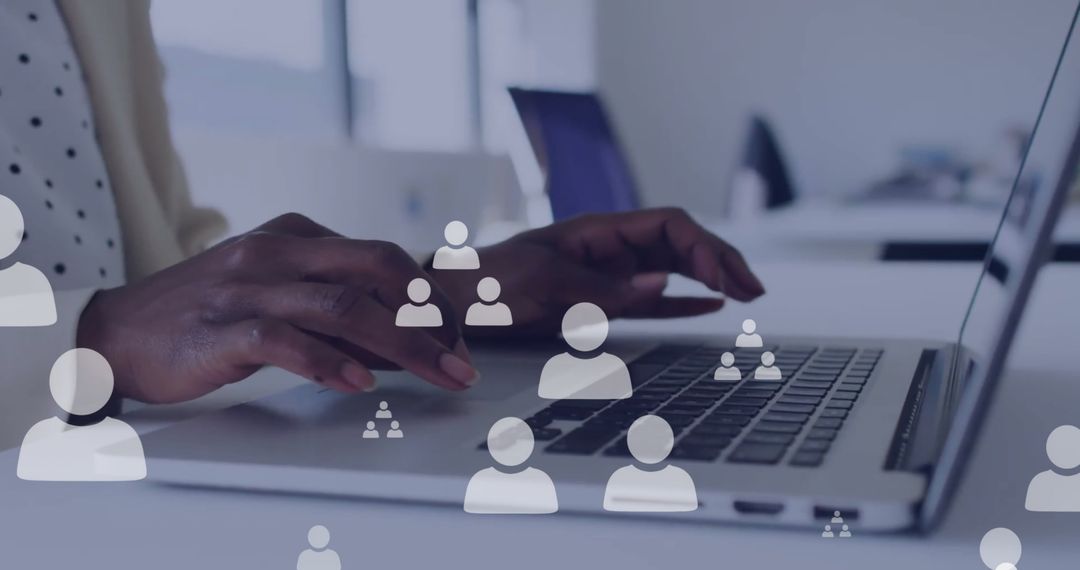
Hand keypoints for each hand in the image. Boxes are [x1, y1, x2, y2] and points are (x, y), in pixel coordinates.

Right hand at [77, 214, 476, 403]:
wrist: (120, 331)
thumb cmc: (210, 313)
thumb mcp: (278, 288)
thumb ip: (334, 299)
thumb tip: (407, 337)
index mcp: (297, 234)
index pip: (385, 257)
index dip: (430, 299)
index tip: (457, 338)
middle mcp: (278, 252)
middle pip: (378, 270)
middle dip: (431, 317)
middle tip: (461, 360)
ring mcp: (249, 288)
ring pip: (344, 305)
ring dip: (403, 345)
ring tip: (439, 373)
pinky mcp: (222, 329)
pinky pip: (286, 341)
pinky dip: (330, 362)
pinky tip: (360, 382)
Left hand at [432, 208, 764, 335]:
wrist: (456, 302)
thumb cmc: (492, 281)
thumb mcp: (544, 281)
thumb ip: (602, 286)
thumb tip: (663, 283)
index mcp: (601, 230)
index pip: (669, 225)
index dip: (704, 246)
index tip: (724, 278)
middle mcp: (611, 248)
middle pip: (681, 244)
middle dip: (721, 261)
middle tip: (755, 288)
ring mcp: (609, 275)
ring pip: (674, 271)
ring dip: (711, 280)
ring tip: (747, 295)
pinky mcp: (601, 303)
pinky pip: (653, 300)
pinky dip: (683, 302)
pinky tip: (711, 307)